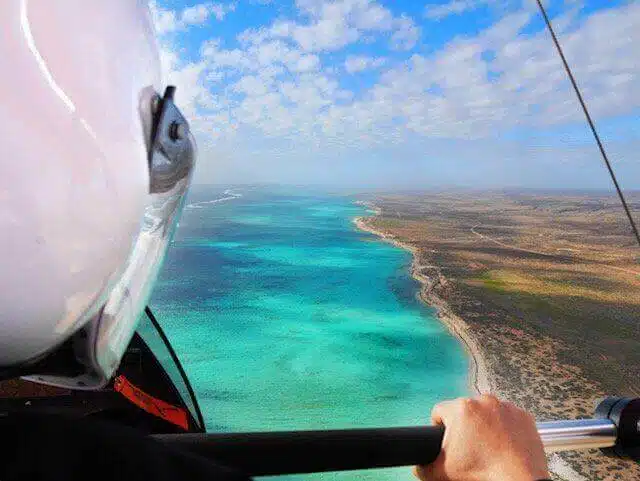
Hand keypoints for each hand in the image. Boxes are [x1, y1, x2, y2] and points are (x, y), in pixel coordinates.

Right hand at [414, 394, 548, 480]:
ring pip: (486, 412)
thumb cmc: (484, 472)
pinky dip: (505, 428)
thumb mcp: (443, 472)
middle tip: (468, 447)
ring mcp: (506, 407)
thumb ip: (424, 468)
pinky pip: (507, 417)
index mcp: (461, 408)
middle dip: (464, 426)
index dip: (439, 427)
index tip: (446, 439)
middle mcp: (484, 401)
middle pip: (464, 410)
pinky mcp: (523, 416)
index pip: (439, 411)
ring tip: (487, 446)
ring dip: (484, 424)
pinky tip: (503, 444)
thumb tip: (418, 467)